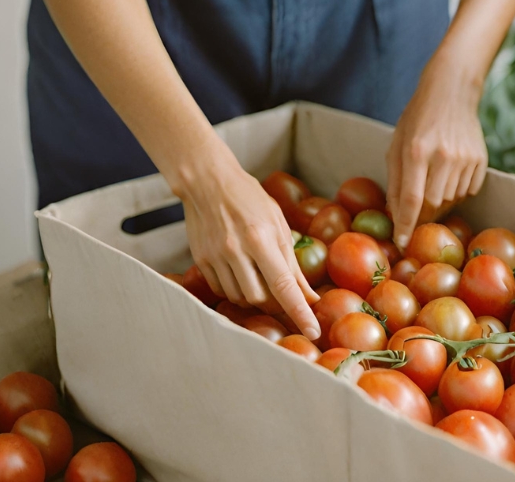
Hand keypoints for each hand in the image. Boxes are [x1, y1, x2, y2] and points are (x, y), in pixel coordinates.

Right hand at [178, 155, 320, 338]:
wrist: (208, 183)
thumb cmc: (250, 199)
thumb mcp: (279, 225)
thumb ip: (293, 264)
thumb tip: (310, 297)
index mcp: (261, 239)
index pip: (284, 285)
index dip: (299, 312)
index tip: (312, 331)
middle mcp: (236, 250)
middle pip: (260, 298)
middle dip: (275, 303)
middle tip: (282, 294)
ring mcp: (215, 257)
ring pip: (240, 298)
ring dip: (255, 298)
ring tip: (260, 278)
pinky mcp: (201, 261)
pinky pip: (222, 290)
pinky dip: (236, 290)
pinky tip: (242, 274)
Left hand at [387, 56, 488, 249]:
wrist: (452, 92)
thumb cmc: (417, 119)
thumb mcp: (397, 145)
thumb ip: (396, 181)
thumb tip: (397, 217)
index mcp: (416, 150)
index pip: (412, 199)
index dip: (406, 225)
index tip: (402, 244)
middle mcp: (443, 155)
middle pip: (433, 204)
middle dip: (422, 216)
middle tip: (416, 215)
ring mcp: (465, 158)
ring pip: (450, 200)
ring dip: (438, 202)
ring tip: (433, 183)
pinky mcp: (480, 160)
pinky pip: (467, 191)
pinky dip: (455, 192)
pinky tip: (449, 174)